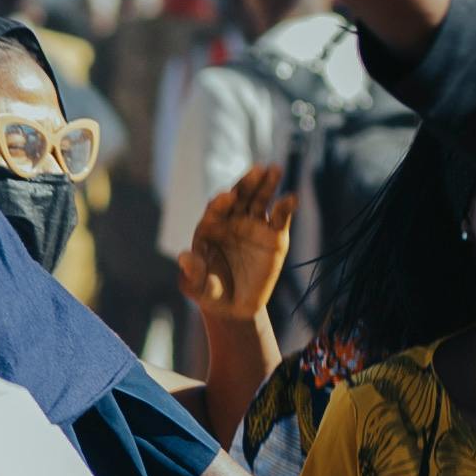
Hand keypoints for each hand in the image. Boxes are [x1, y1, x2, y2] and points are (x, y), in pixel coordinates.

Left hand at [178, 162, 294, 329]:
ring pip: (260, 200)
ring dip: (267, 184)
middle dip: (247, 183)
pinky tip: (291, 198)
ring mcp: (254, 225)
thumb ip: (192, 272)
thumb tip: (184, 256)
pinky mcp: (274, 236)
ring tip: (275, 169)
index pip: (215, 209)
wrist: (234, 305)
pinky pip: (280, 218)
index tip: (226, 197)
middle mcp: (232, 220)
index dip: (220, 203)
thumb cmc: (209, 291)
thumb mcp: (197, 286)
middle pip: (239, 196)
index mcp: (210, 226)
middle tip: (256, 169)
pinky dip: (286, 207)